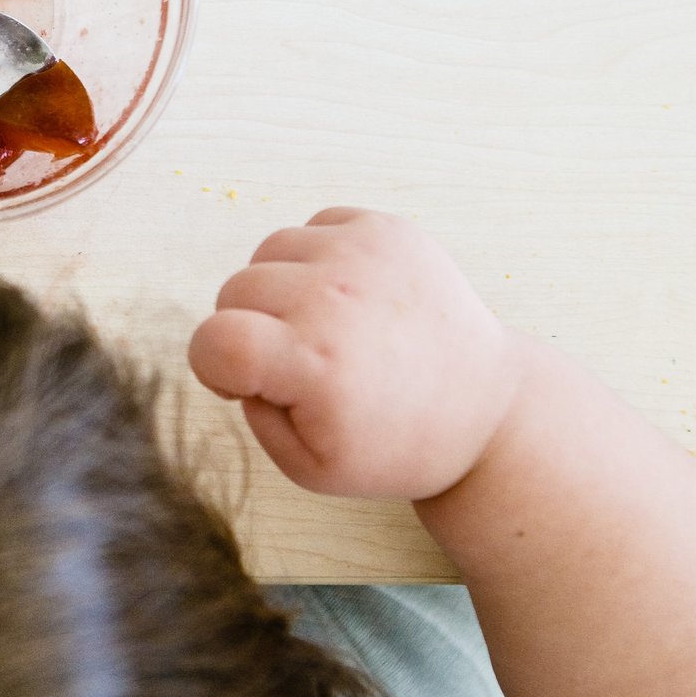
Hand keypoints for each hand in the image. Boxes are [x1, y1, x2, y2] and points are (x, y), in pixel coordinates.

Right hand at [188, 208, 526, 500]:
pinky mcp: (386, 230)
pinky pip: (311, 228)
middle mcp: (336, 298)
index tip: (241, 382)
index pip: (212, 340)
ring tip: (321, 326)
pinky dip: (315, 260)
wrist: (483, 408)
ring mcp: (363, 254)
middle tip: (293, 362)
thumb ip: (252, 413)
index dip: (212, 366)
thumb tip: (235, 358)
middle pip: (233, 290)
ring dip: (278, 289)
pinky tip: (347, 298)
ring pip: (267, 252)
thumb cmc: (394, 445)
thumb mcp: (309, 468)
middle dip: (246, 329)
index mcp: (315, 365)